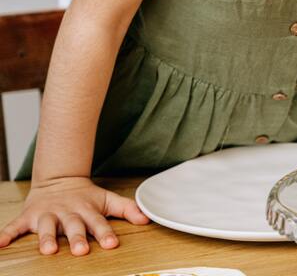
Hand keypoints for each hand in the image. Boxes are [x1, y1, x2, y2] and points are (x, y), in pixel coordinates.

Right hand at [0, 175, 149, 255]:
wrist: (58, 181)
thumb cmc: (86, 197)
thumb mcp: (107, 200)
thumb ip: (126, 209)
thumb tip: (147, 219)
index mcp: (87, 210)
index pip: (98, 223)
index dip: (105, 233)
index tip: (112, 244)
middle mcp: (67, 213)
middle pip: (73, 227)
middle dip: (77, 238)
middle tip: (82, 250)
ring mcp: (47, 214)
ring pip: (46, 228)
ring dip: (46, 238)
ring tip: (48, 250)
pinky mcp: (28, 216)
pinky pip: (14, 227)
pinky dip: (6, 234)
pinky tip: (0, 244)